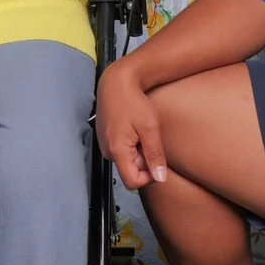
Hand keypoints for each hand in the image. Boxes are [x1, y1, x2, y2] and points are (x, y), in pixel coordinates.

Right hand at [97, 58, 168, 188]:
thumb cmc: (131, 100)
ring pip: (127, 160)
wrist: (116, 82)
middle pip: (131, 170)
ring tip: (140, 131)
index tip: (156, 161)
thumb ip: (154, 155)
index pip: (132, 182)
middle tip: (148, 138)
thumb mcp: (150, 128)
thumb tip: (159, 177)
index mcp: (117, 150)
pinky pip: (122, 150)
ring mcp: (105, 145)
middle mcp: (107, 151)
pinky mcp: (106, 139)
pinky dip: (131, 144)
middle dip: (144, 160)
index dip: (148, 177)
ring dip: (138, 151)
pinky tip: (133, 128)